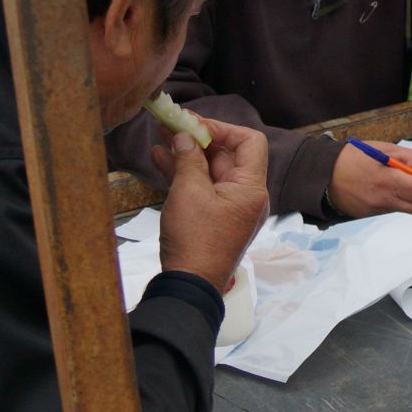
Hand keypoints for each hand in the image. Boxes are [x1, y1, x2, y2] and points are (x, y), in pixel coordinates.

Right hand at [153, 116, 269, 291]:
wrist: (188, 286)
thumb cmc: (195, 239)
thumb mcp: (189, 193)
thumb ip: (188, 159)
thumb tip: (185, 137)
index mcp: (251, 188)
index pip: (250, 143)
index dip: (223, 129)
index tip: (194, 125)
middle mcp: (246, 197)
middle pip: (226, 156)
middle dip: (198, 139)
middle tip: (172, 125)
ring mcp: (229, 209)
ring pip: (209, 172)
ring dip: (187, 154)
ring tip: (161, 137)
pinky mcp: (212, 219)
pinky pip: (201, 189)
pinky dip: (183, 174)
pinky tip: (159, 159)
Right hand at [326, 140, 411, 217]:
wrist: (323, 175)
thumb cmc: (353, 157)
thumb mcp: (384, 148)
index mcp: (388, 180)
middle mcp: (384, 200)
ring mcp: (378, 211)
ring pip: (411, 213)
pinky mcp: (372, 216)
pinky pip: (396, 213)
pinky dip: (407, 206)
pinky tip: (404, 194)